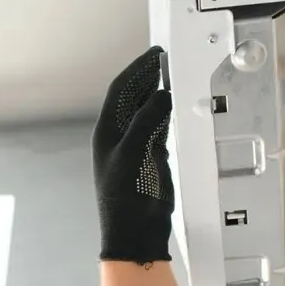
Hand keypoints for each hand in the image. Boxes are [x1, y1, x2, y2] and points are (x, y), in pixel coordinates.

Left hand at [92, 46, 174, 263]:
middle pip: (133, 97)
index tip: (154, 54)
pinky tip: (177, 102)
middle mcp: (119, 135)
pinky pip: (160, 127)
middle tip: (167, 58)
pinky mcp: (152, 157)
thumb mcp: (134, 153)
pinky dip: (167, 112)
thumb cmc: (126, 196)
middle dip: (148, 76)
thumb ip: (147, 121)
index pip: (121, 91)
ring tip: (174, 73)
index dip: (136, 70)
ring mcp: (136, 146)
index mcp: (107, 131)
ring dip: (158, 92)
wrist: (136, 231)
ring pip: (147, 110)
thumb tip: (163, 94)